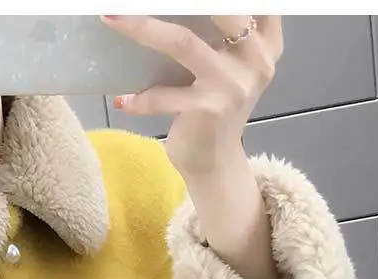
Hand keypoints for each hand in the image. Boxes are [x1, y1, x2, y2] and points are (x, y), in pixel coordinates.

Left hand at [102, 15, 283, 177]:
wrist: (216, 163)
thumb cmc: (216, 107)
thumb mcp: (232, 65)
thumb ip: (224, 32)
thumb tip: (169, 6)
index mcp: (265, 41)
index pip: (256, 2)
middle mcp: (256, 59)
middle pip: (220, 7)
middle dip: (174, 0)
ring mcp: (232, 85)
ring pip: (182, 42)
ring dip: (142, 28)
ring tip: (112, 16)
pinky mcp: (208, 110)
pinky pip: (161, 97)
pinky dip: (139, 98)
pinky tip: (123, 101)